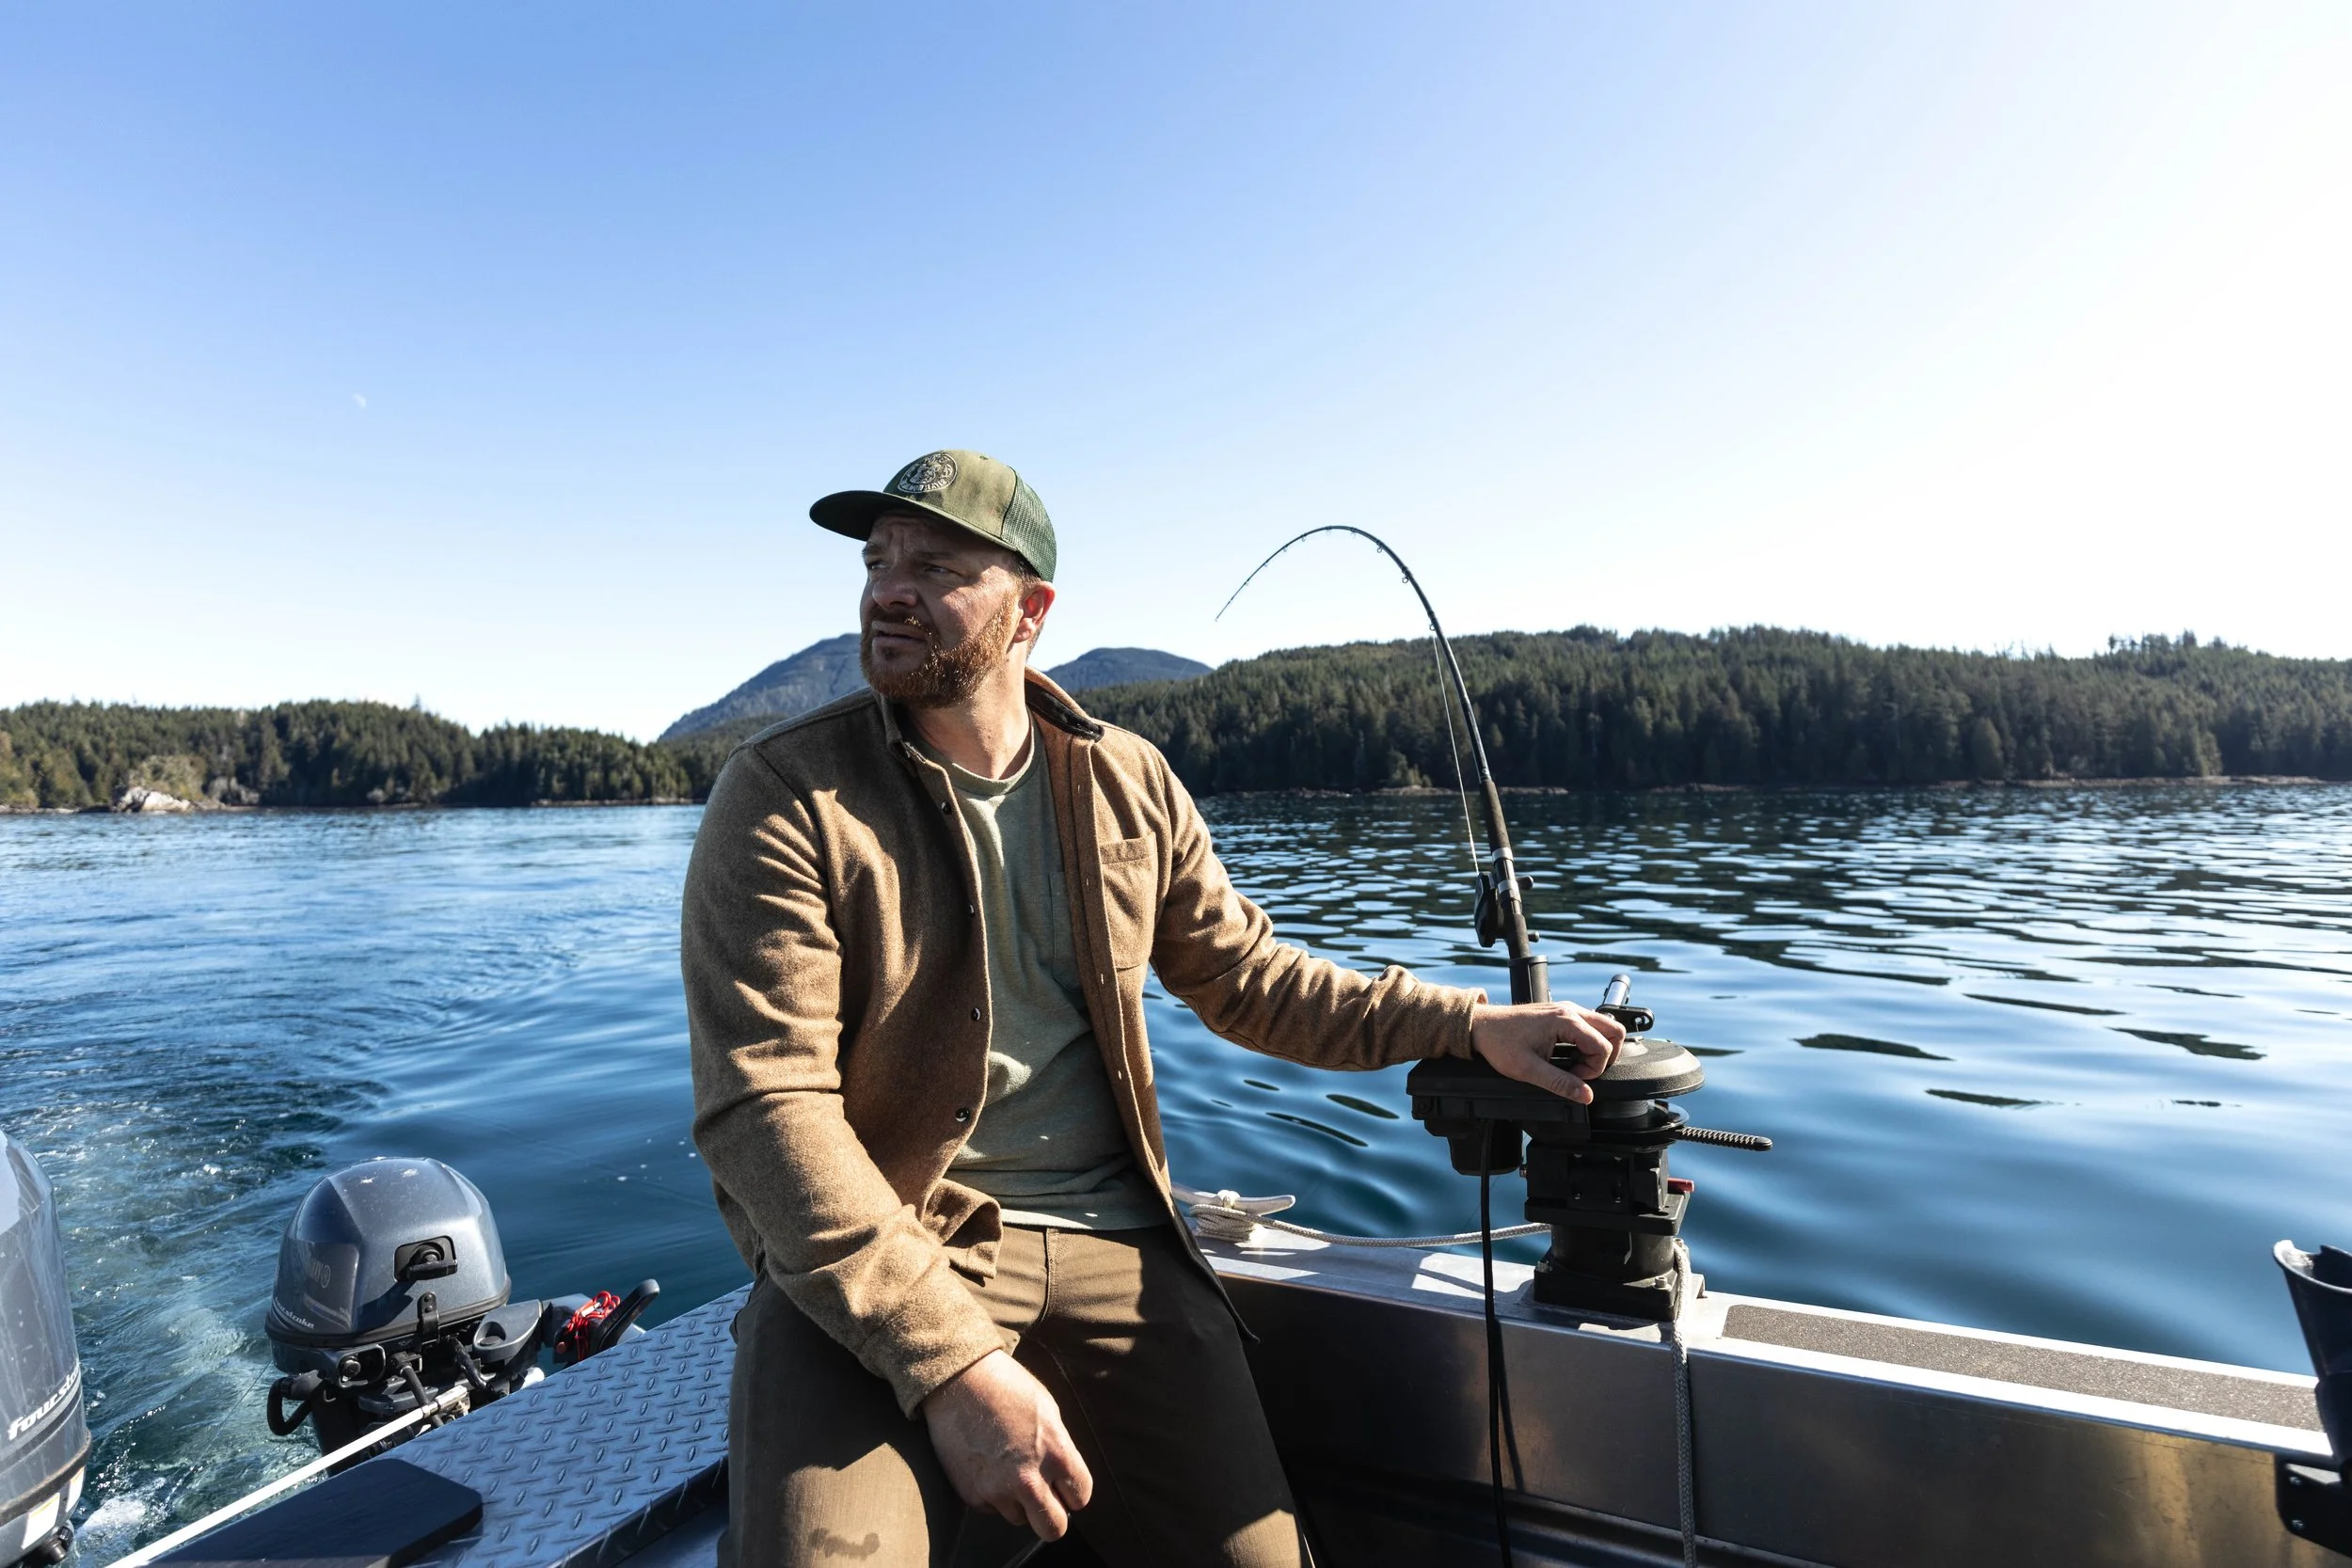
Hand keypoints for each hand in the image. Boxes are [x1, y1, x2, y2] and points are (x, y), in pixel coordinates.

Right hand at [920, 1350, 1093, 1538]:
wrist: (959, 1381)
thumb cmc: (1007, 1387)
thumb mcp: (1048, 1411)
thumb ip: (1059, 1449)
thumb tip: (1064, 1477)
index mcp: (1056, 1453)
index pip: (1081, 1497)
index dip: (1074, 1491)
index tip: (1065, 1485)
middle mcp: (1028, 1478)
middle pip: (1054, 1529)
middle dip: (1053, 1516)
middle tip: (1045, 1498)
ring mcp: (997, 1490)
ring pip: (1020, 1519)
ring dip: (1019, 1503)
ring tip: (1009, 1470)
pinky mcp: (972, 1495)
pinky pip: (992, 1509)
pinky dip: (993, 1496)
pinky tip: (989, 1466)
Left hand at [1469, 1002, 1626, 1101]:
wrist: (1480, 1026)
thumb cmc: (1499, 1043)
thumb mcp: (1528, 1070)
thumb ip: (1560, 1083)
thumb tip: (1586, 1096)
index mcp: (1566, 1021)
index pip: (1604, 1047)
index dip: (1593, 1069)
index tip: (1572, 1078)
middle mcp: (1570, 1010)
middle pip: (1614, 1031)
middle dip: (1606, 1056)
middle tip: (1583, 1072)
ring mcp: (1566, 1009)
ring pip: (1603, 1027)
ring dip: (1597, 1049)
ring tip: (1574, 1065)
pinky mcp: (1561, 1013)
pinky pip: (1588, 1026)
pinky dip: (1587, 1042)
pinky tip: (1568, 1055)